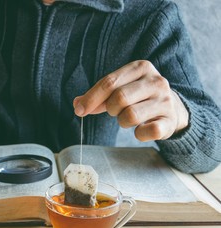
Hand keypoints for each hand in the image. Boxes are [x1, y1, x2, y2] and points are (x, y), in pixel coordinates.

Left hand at [73, 60, 188, 140]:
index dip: (91, 98)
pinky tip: (141, 129)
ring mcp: (165, 101)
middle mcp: (156, 81)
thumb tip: (77, 104)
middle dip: (110, 109)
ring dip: (123, 121)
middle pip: (119, 98)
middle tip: (115, 111)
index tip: (79, 110)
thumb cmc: (139, 97)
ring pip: (130, 116)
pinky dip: (138, 134)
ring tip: (129, 118)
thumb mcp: (120, 89)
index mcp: (140, 68)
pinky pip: (146, 131)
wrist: (174, 109)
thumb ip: (98, 96)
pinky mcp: (169, 121)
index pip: (109, 82)